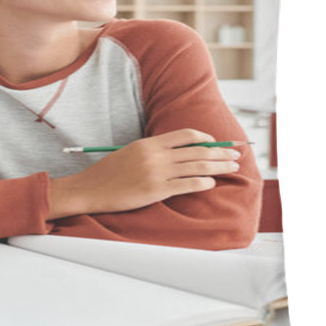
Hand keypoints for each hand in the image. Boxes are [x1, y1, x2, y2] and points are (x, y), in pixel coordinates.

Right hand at [48, 128, 241, 218]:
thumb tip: (177, 153)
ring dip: (219, 167)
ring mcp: (156, 173)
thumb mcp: (129, 153)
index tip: (217, 142)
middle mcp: (155, 155)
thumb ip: (152, 151)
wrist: (90, 189)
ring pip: (198, 167)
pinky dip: (204, 183)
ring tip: (232, 168)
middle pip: (198, 151)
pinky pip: (188, 185)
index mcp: (149, 143)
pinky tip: (212, 183)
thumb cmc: (108, 174)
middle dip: (221, 152)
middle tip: (236, 155)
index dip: (206, 138)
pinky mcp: (156, 191)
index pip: (186, 135)